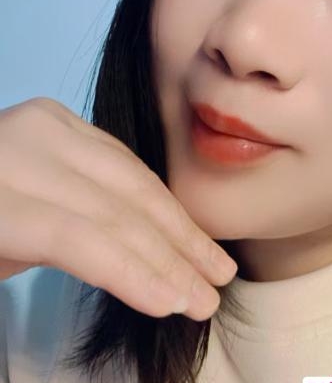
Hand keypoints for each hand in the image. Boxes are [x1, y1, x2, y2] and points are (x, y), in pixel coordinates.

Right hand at [0, 97, 236, 320]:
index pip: (131, 173)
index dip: (177, 217)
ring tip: (200, 300)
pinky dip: (131, 273)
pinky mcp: (3, 205)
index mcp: (54, 124)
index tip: (210, 254)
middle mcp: (41, 130)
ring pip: (117, 216)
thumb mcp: (27, 201)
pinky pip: (81, 241)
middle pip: (132, 189)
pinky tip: (166, 299)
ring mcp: (20, 160)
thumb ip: (79, 209)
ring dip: (168, 265)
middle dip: (182, 240)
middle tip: (219, 280)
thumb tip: (138, 247)